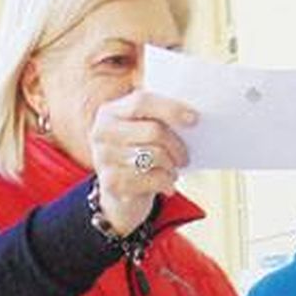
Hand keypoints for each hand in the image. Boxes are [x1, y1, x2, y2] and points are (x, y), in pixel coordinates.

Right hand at [90, 90, 197, 236]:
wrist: (120, 193)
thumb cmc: (138, 154)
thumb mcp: (142, 130)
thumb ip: (157, 117)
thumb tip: (192, 115)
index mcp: (109, 112)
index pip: (142, 102)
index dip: (170, 109)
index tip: (194, 119)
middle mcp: (101, 132)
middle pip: (154, 131)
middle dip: (177, 146)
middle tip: (184, 157)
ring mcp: (103, 158)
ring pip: (156, 156)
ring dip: (172, 166)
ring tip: (172, 170)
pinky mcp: (112, 182)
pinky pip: (153, 178)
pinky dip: (167, 182)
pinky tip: (166, 184)